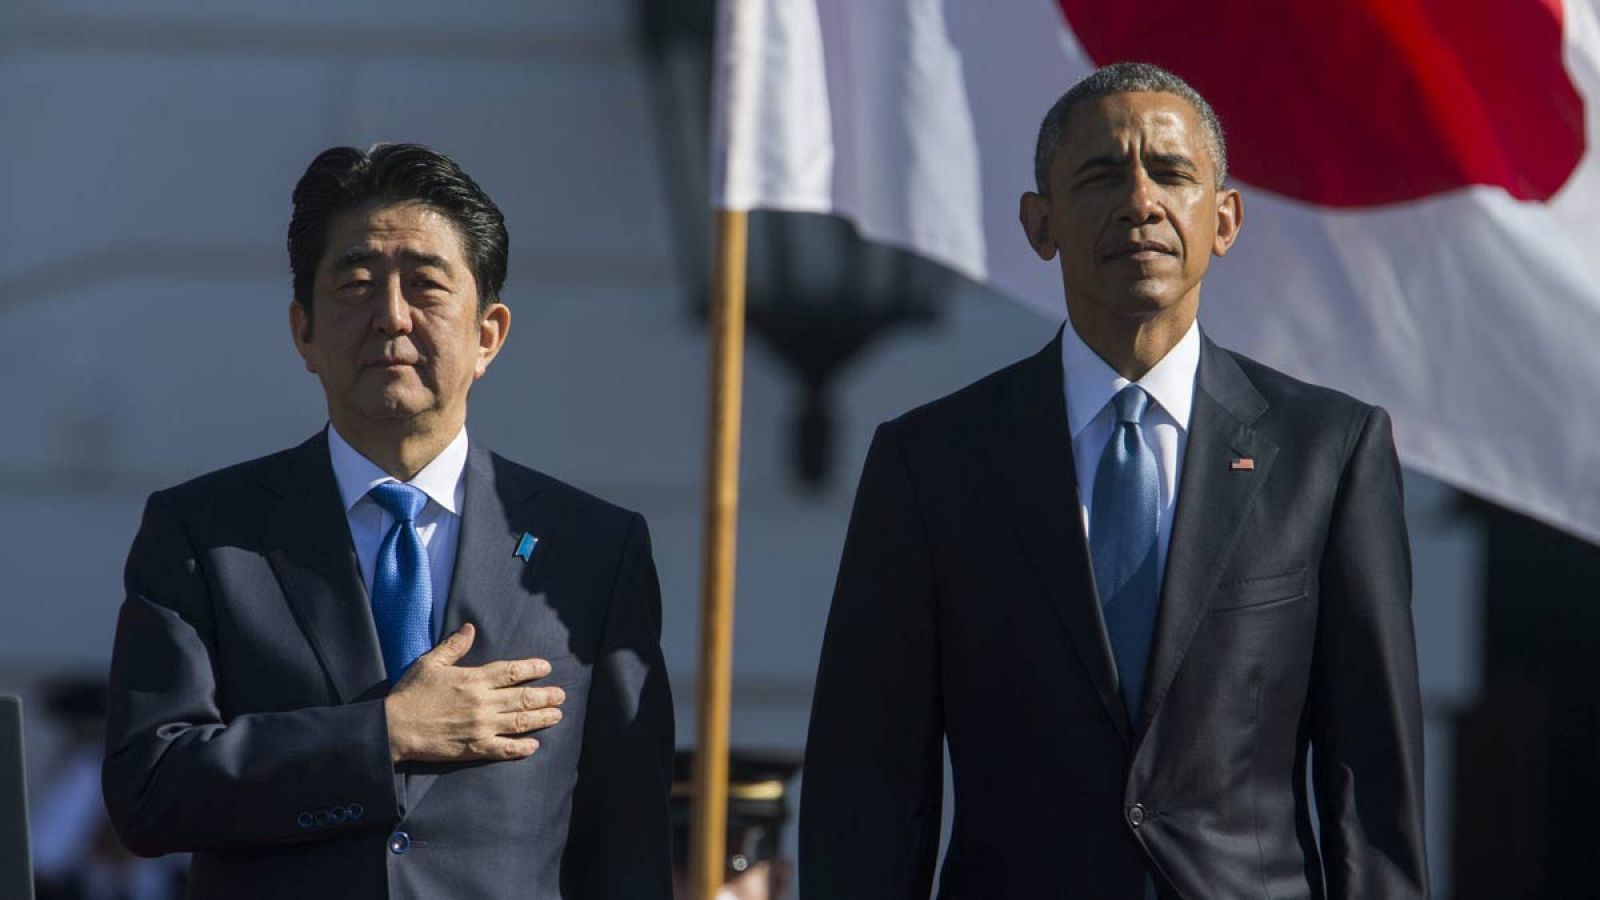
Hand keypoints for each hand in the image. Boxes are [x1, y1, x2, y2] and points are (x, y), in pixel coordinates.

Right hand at [383, 623, 566, 763]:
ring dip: (542, 718)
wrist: (394, 728)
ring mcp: (481, 726)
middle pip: (524, 698)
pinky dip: (521, 748)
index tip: (546, 668)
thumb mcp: (430, 663)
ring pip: (520, 722)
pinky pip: (504, 748)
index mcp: (474, 679)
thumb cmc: (410, 694)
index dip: (533, 669)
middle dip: (546, 696)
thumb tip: (470, 628)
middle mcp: (483, 702)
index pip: (512, 671)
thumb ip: (453, 646)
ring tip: (557, 715)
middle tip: (561, 695)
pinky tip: (534, 745)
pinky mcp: (474, 748)